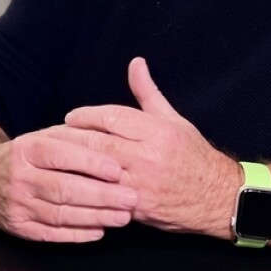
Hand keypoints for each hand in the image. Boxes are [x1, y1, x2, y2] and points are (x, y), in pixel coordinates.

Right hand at [0, 126, 138, 242]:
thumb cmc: (25, 155)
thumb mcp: (43, 137)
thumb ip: (73, 136)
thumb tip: (111, 137)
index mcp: (26, 149)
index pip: (61, 155)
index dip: (91, 163)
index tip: (118, 169)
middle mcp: (19, 177)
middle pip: (63, 188)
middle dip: (101, 195)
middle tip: (131, 198)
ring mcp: (16, 204)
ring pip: (59, 214)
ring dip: (94, 217)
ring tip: (122, 217)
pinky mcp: (17, 227)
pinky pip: (50, 233)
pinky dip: (76, 234)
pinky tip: (98, 231)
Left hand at [63, 57, 240, 237]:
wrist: (217, 197)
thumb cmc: (193, 156)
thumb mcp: (173, 120)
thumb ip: (148, 93)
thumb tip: (135, 63)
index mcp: (157, 131)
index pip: (112, 116)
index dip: (86, 116)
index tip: (71, 118)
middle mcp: (148, 155)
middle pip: (99, 143)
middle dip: (71, 139)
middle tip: (53, 136)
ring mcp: (141, 184)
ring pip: (97, 171)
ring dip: (73, 164)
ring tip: (55, 159)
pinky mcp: (136, 207)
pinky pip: (104, 196)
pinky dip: (85, 189)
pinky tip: (71, 184)